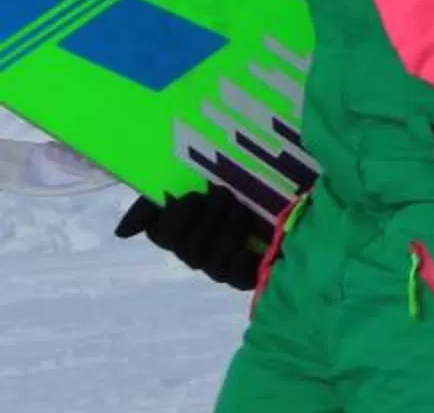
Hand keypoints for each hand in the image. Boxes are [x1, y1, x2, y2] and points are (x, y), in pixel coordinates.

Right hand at [114, 189, 266, 290]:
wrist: (286, 192)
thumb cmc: (235, 186)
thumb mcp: (193, 180)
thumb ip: (154, 203)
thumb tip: (122, 233)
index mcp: (179, 229)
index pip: (161, 234)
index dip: (174, 218)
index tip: (192, 196)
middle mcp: (195, 251)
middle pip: (187, 249)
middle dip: (206, 219)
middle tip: (224, 194)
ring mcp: (219, 266)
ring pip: (210, 262)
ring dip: (225, 232)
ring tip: (240, 209)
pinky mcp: (245, 275)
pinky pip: (234, 277)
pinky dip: (238, 261)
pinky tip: (247, 246)